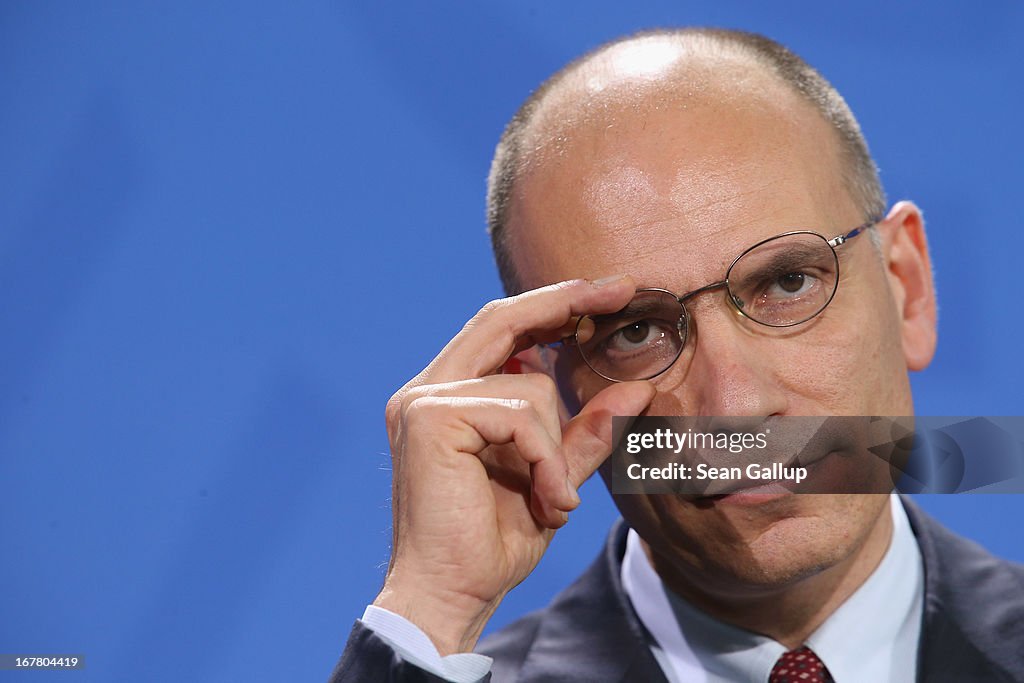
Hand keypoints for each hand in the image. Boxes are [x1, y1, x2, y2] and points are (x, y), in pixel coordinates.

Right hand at [371, 276, 655, 654]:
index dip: (553, 304)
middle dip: (565, 301)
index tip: (609, 291)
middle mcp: (428, 390)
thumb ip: (587, 431)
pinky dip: (547, 457)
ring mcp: (424, 401)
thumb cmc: (492, 542)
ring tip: (553, 498)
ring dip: (557, 447)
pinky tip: (548, 499)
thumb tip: (639, 387)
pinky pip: (521, 413)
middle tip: (622, 288)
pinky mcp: (432, 418)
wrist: (450, 595)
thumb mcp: (553, 476)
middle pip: (503, 319)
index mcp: (448, 397)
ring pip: (530, 386)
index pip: (502, 330)